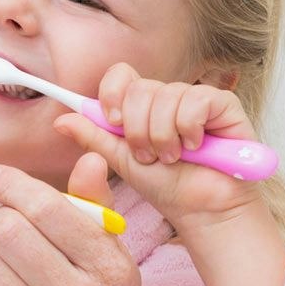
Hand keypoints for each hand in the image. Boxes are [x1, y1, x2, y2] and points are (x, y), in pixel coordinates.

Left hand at [62, 62, 264, 235]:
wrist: (200, 211)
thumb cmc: (166, 187)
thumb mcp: (120, 161)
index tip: (113, 122)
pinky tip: (197, 147)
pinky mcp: (223, 105)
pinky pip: (196, 100)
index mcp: (141, 106)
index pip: (121, 75)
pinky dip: (190, 129)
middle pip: (139, 87)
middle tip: (149, 156)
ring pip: (166, 95)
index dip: (112, 94)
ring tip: (172, 158)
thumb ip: (93, 137)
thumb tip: (61, 120)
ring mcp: (195, 98)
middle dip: (138, 130)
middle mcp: (167, 97)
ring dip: (163, 136)